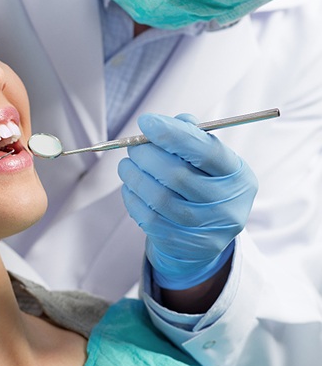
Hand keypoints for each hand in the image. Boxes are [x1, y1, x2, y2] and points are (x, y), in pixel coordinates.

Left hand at [118, 113, 257, 289]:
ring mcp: (204, 228)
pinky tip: (131, 186)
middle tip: (133, 147)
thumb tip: (173, 122)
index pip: (206, 151)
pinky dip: (132, 197)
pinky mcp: (182, 243)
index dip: (172, 134)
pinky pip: (148, 217)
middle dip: (147, 156)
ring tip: (127, 165)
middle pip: (177, 175)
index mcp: (238, 176)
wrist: (203, 237)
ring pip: (158, 198)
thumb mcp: (209, 162)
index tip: (146, 121)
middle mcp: (227, 205)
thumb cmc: (203, 185)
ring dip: (134, 176)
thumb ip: (193, 138)